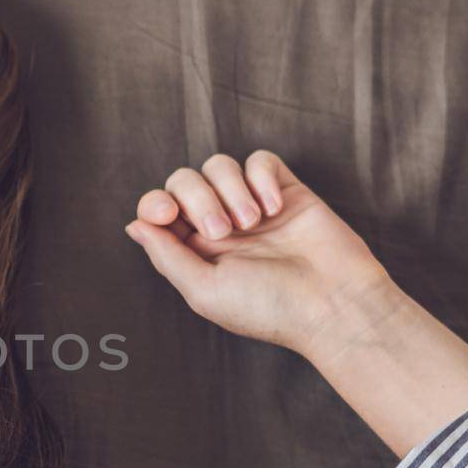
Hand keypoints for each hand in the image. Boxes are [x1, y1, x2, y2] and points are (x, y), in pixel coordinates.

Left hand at [123, 150, 393, 355]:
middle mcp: (220, 225)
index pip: (159, 209)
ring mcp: (252, 206)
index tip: (166, 214)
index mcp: (195, 251)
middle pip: (185, 180)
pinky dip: (260, 178)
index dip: (154, 202)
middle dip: (197, 198)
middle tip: (224, 231)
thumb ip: (166, 255)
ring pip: (219, 165)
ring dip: (231, 190)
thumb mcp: (204, 289)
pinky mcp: (286, 191)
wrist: (333, 304)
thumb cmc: (268, 307)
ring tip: (253, 223)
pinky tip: (274, 209)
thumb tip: (135, 224)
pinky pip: (260, 160)